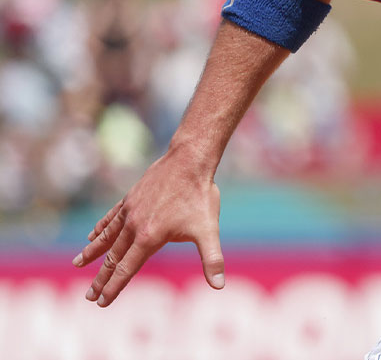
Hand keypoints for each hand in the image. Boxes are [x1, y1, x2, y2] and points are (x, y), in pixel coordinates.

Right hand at [72, 146, 224, 306]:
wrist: (188, 161)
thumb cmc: (199, 196)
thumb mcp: (209, 230)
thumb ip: (212, 259)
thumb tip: (219, 285)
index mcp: (149, 238)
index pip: (126, 269)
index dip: (113, 287)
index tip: (101, 302)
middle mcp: (134, 226)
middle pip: (113, 258)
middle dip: (100, 278)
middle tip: (88, 296)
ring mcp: (130, 211)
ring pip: (106, 237)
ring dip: (93, 253)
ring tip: (78, 264)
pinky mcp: (130, 198)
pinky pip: (111, 218)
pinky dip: (101, 228)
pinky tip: (92, 235)